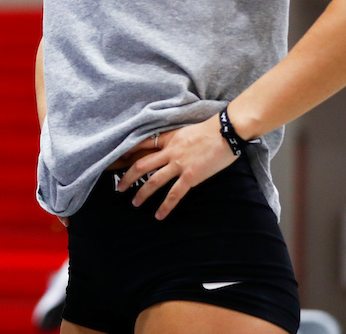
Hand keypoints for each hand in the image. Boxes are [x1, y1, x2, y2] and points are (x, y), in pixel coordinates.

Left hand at [116, 116, 237, 219]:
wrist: (227, 131)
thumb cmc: (211, 130)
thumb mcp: (186, 130)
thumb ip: (175, 139)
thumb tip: (172, 146)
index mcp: (168, 138)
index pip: (142, 144)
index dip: (129, 151)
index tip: (119, 158)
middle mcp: (169, 152)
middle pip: (141, 165)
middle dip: (128, 177)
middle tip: (119, 187)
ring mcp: (179, 164)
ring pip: (153, 181)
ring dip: (142, 193)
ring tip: (135, 203)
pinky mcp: (190, 176)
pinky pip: (174, 194)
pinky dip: (165, 206)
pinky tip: (159, 215)